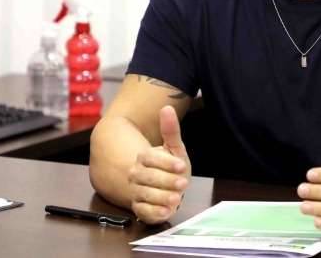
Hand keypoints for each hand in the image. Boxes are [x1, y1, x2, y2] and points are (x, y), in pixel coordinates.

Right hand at [128, 106, 190, 223]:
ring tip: (176, 199)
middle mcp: (137, 175)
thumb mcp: (174, 147)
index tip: (182, 165)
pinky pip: (143, 211)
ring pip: (144, 195)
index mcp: (144, 158)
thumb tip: (167, 107)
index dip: (166, 162)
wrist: (160, 183)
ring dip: (161, 197)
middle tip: (183, 183)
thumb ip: (171, 130)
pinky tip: (166, 212)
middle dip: (165, 181)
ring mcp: (137, 192)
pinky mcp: (139, 208)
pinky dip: (154, 213)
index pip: (150, 158)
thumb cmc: (170, 165)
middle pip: (147, 177)